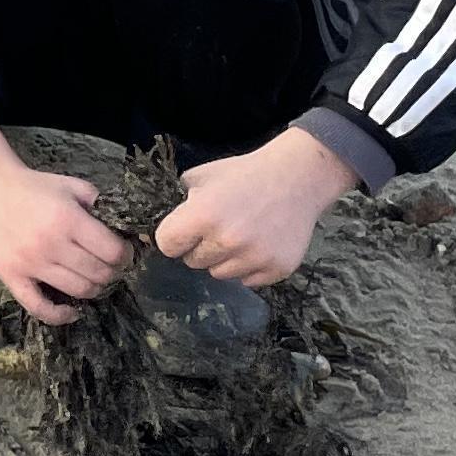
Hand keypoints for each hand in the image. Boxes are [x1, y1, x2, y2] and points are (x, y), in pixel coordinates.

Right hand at [0, 111, 129, 326]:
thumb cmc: (35, 187)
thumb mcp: (71, 186)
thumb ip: (100, 204)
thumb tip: (128, 229)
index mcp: (68, 219)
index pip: (112, 252)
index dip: (125, 255)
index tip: (123, 252)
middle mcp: (51, 244)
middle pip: (99, 274)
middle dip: (112, 272)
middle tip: (109, 265)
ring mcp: (30, 263)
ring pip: (78, 291)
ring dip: (94, 289)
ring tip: (93, 279)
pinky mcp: (12, 276)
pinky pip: (39, 308)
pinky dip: (60, 316)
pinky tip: (72, 312)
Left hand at [156, 125, 358, 288]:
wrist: (297, 178)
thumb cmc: (244, 174)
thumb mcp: (202, 177)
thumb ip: (179, 202)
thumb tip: (157, 227)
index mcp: (203, 215)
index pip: (167, 245)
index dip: (174, 237)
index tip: (185, 230)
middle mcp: (227, 240)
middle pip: (193, 262)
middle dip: (199, 247)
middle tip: (217, 228)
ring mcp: (254, 258)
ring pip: (220, 274)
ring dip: (223, 259)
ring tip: (240, 234)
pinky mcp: (277, 270)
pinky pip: (247, 281)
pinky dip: (249, 267)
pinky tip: (258, 244)